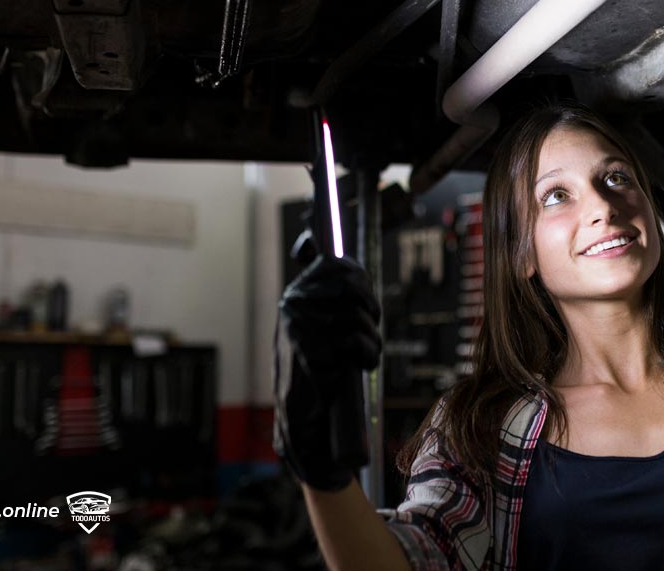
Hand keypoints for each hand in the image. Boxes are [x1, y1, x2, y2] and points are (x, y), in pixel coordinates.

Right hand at [273, 254, 380, 491]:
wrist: (305, 426)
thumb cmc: (316, 378)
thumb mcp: (319, 328)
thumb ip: (326, 291)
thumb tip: (313, 238)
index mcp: (297, 296)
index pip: (336, 263)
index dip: (359, 277)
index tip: (365, 303)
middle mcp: (294, 305)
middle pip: (352, 285)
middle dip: (368, 310)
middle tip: (366, 332)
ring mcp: (301, 327)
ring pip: (358, 316)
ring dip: (369, 339)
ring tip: (360, 357)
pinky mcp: (311, 350)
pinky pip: (356, 341)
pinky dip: (365, 354)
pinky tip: (355, 367)